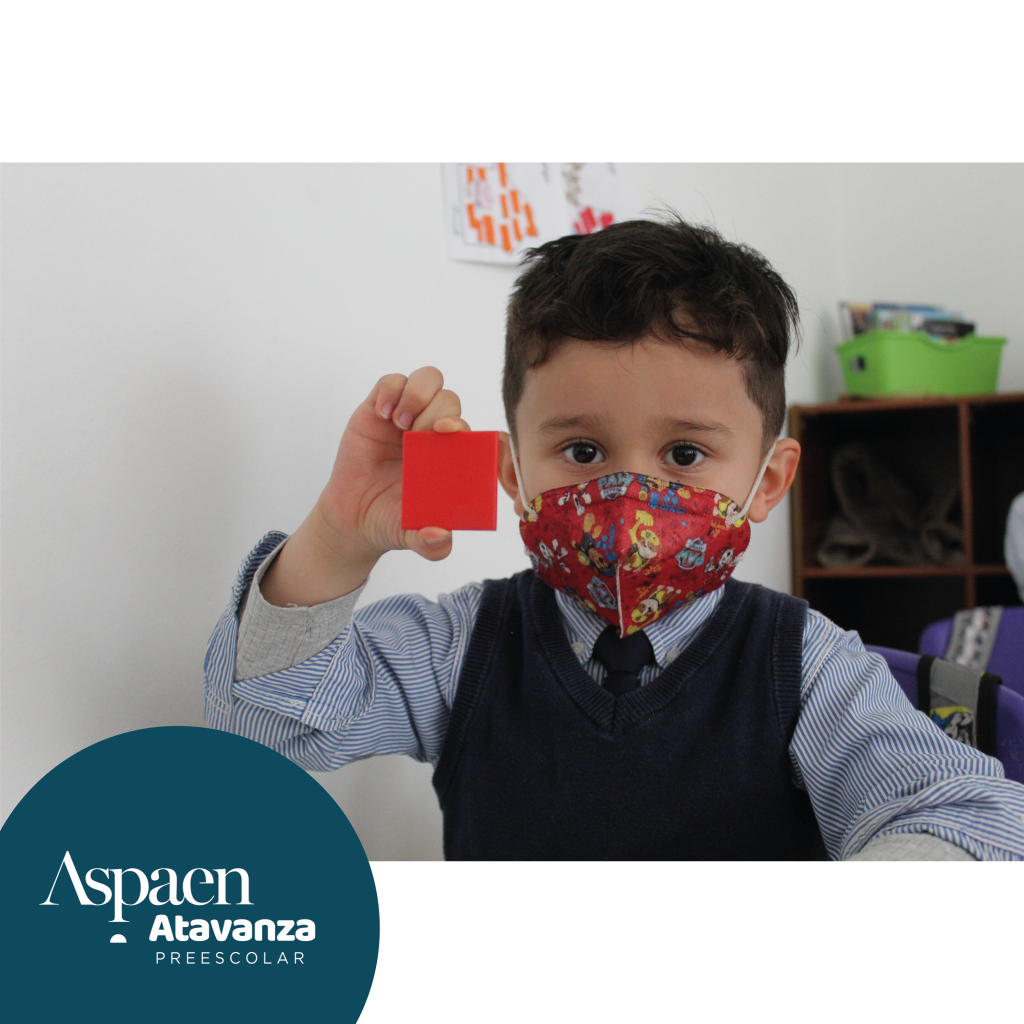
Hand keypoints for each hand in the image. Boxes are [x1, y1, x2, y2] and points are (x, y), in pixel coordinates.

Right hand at [261, 367, 469, 606]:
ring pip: (428, 380)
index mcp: (452, 459)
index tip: (449, 434)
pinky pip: (392, 380)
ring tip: (400, 423)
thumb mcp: (412, 536)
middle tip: (415, 435)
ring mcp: (407, 417)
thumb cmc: (391, 520)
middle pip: (450, 399)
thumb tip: (441, 538)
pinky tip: (383, 414)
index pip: (471, 430)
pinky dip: (390, 389)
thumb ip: (430, 544)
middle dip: (437, 411)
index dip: (466, 425)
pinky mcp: (379, 409)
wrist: (352, 518)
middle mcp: (433, 433)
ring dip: (417, 394)